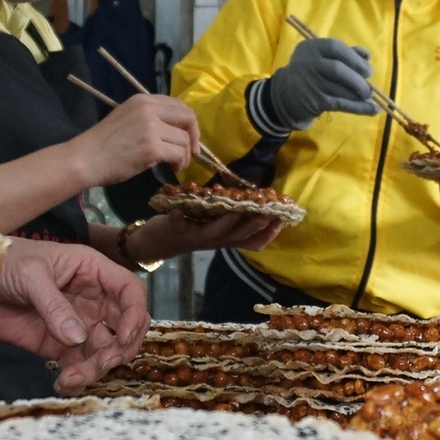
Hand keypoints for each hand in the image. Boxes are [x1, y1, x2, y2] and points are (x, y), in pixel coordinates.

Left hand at [0, 238, 148, 393]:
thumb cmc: (5, 262)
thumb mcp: (31, 275)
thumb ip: (54, 305)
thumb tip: (77, 338)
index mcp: (92, 271)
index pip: (129, 291)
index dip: (134, 314)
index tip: (123, 338)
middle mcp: (92, 299)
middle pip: (123, 327)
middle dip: (118, 349)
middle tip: (99, 365)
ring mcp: (77, 324)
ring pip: (103, 351)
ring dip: (95, 369)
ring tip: (71, 378)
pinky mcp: (58, 345)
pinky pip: (77, 365)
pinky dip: (76, 379)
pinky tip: (63, 384)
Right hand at [74, 93, 199, 185]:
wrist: (85, 158)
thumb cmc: (103, 143)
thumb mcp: (126, 118)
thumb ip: (148, 117)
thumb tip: (174, 128)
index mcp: (143, 100)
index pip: (178, 104)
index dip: (187, 121)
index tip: (187, 136)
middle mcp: (149, 109)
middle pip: (188, 117)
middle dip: (194, 135)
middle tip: (191, 151)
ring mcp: (151, 128)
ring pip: (184, 139)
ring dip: (185, 154)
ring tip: (176, 165)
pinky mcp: (152, 147)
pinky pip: (178, 154)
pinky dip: (179, 163)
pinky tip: (172, 169)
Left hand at [126, 209, 282, 262]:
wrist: (154, 242)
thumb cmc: (188, 227)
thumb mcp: (212, 225)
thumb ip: (230, 215)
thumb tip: (252, 197)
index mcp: (226, 238)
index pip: (255, 241)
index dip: (271, 232)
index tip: (284, 217)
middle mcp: (216, 241)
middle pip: (242, 235)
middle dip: (258, 222)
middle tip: (270, 209)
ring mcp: (197, 237)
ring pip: (219, 231)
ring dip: (230, 219)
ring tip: (239, 205)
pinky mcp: (177, 229)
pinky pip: (179, 222)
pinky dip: (179, 214)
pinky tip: (178, 206)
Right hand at [264, 36, 375, 128]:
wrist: (287, 95)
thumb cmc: (312, 72)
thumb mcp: (323, 57)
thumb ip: (345, 53)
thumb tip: (367, 56)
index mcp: (311, 48)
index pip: (335, 47)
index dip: (354, 58)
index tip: (367, 70)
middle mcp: (308, 64)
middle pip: (338, 69)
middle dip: (358, 78)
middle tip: (369, 87)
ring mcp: (310, 83)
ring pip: (340, 89)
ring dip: (359, 94)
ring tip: (367, 96)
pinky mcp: (313, 102)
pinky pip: (341, 104)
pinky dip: (360, 108)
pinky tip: (373, 109)